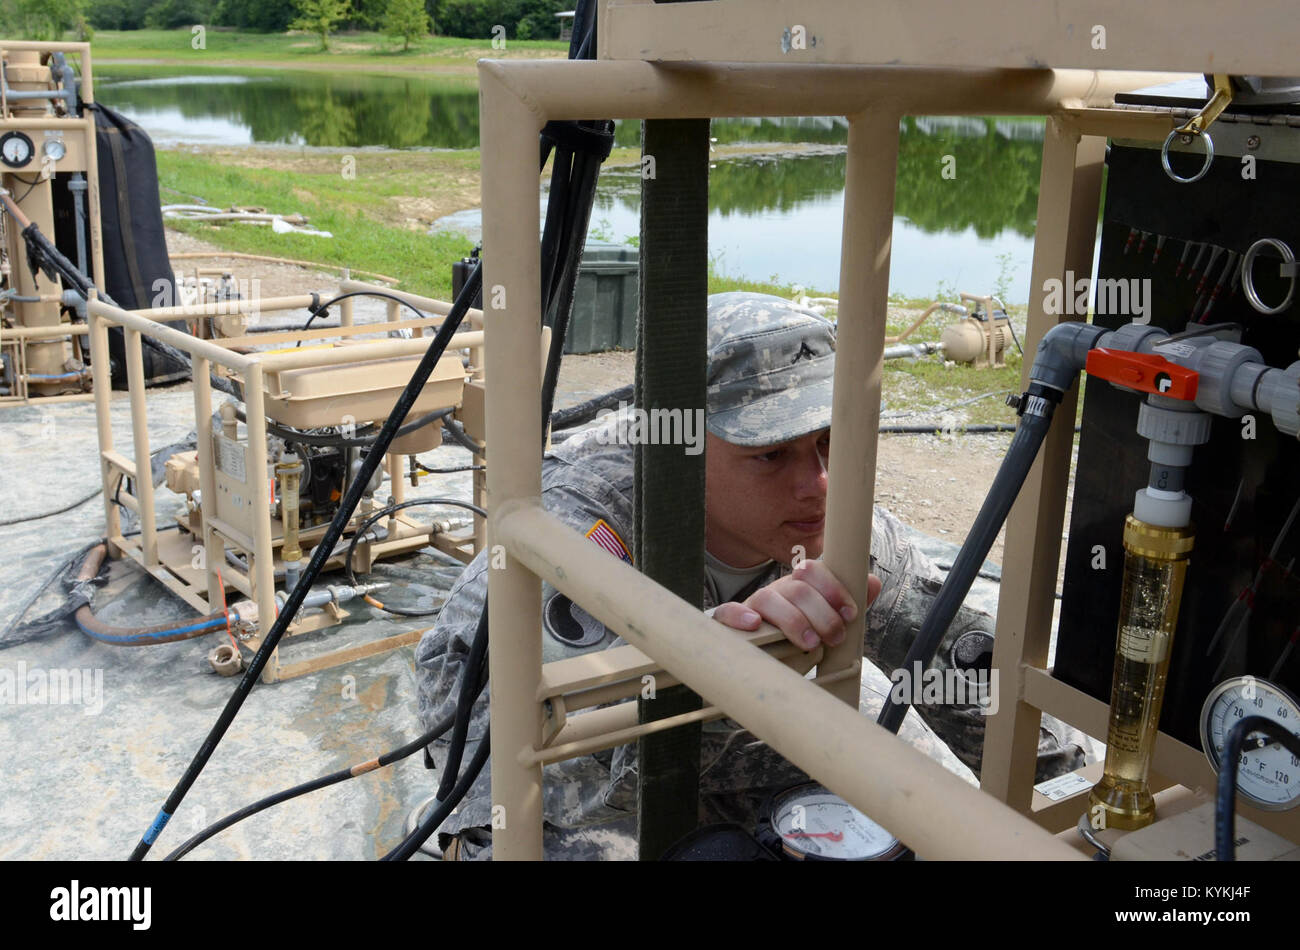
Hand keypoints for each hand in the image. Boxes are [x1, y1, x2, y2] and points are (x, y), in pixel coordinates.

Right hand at [712, 560, 880, 650]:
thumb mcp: (827, 624)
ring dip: (792, 619)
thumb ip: (849, 605)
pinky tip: (755, 626)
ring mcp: (753, 607)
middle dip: (822, 613)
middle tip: (835, 637)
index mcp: (799, 587)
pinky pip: (726, 612)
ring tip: (809, 643)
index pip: (813, 570)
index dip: (834, 589)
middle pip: (796, 588)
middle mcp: (776, 592)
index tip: (850, 613)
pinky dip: (739, 616)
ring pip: (767, 598)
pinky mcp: (730, 625)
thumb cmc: (799, 641)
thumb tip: (872, 582)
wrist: (767, 665)